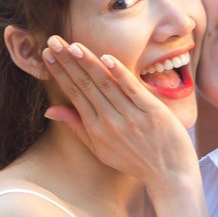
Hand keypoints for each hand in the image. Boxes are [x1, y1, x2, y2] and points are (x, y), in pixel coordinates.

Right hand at [42, 36, 198, 196]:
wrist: (170, 176)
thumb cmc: (135, 161)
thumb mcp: (100, 149)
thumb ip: (77, 126)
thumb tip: (50, 110)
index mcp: (96, 129)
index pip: (74, 94)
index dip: (60, 73)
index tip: (48, 54)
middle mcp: (110, 122)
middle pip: (86, 85)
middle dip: (68, 62)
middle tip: (53, 41)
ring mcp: (131, 117)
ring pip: (105, 84)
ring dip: (88, 64)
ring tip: (73, 46)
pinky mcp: (152, 112)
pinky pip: (132, 90)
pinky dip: (120, 74)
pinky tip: (106, 58)